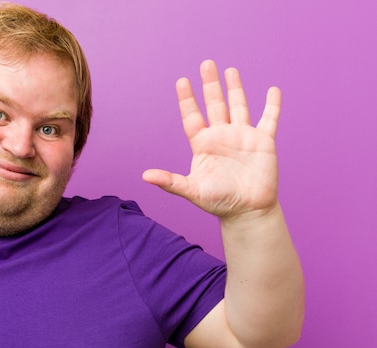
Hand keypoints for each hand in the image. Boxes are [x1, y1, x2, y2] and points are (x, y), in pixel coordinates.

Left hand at [142, 60, 281, 218]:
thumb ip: (170, 182)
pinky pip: (269, 119)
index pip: (192, 117)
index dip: (187, 100)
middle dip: (210, 85)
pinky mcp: (263, 142)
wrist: (247, 212)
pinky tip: (273, 90)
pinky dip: (272, 105)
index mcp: (203, 145)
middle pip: (215, 105)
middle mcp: (222, 136)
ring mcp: (243, 137)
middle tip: (206, 64)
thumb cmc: (218, 202)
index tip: (181, 81)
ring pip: (239, 106)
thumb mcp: (192, 191)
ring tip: (230, 70)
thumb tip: (145, 176)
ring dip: (235, 88)